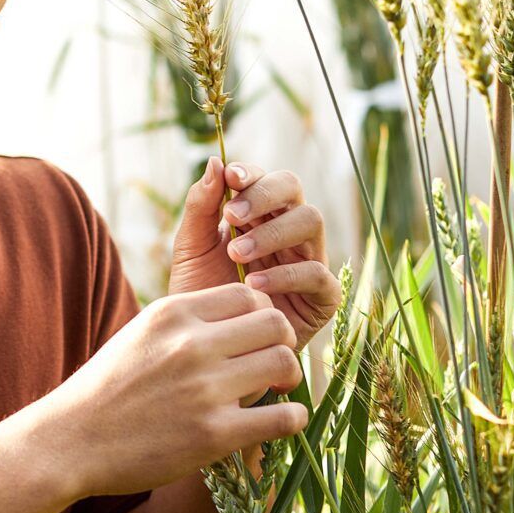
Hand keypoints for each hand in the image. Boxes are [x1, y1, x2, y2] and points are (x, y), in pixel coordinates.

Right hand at [20, 282, 306, 494]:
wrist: (69, 441)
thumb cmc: (106, 389)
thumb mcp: (140, 333)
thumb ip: (185, 322)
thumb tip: (238, 317)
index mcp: (174, 313)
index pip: (248, 294)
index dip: (262, 313)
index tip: (257, 337)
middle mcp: (192, 343)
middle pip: (275, 322)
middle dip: (283, 341)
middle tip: (274, 363)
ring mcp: (205, 388)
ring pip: (284, 362)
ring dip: (288, 377)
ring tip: (276, 392)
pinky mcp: (214, 434)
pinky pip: (283, 417)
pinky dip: (292, 418)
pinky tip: (282, 421)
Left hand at [167, 158, 342, 353]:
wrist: (207, 351)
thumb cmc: (201, 295)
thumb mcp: (191, 249)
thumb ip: (201, 206)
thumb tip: (215, 161)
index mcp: (259, 214)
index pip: (264, 178)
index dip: (252, 174)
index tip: (231, 179)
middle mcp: (287, 231)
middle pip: (294, 189)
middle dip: (265, 195)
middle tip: (234, 216)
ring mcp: (307, 260)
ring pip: (311, 221)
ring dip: (274, 232)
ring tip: (237, 254)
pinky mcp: (321, 297)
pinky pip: (318, 273)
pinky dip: (287, 274)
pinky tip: (254, 285)